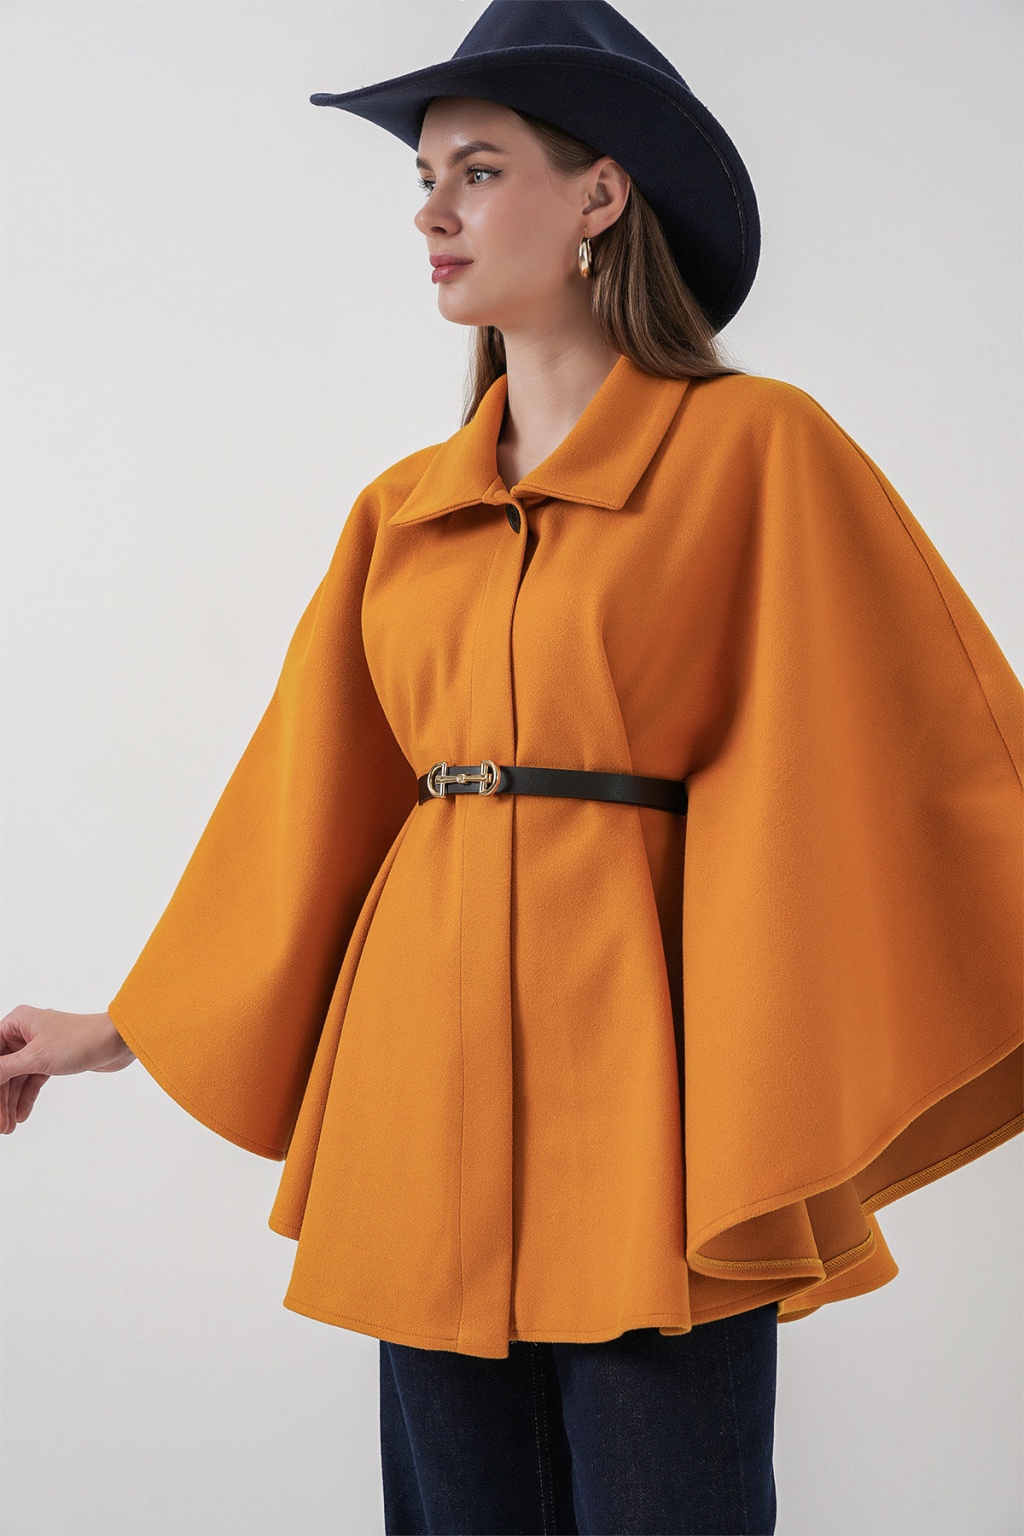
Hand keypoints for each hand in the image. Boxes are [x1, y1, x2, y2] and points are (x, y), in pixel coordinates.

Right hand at [0, 1007, 135, 1133]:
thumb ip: (4, 1069)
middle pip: (3, 1069)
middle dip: (1, 1098)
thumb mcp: (36, 1057)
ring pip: (17, 1078)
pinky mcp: (52, 1059)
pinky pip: (32, 1080)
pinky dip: (26, 1098)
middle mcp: (25, 1032)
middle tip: (0, 1124)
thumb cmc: (79, 1040)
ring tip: (9, 1127)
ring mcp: (38, 1047)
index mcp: (17, 1022)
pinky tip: (21, 1116)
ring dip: (11, 1102)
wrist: (117, 1041)